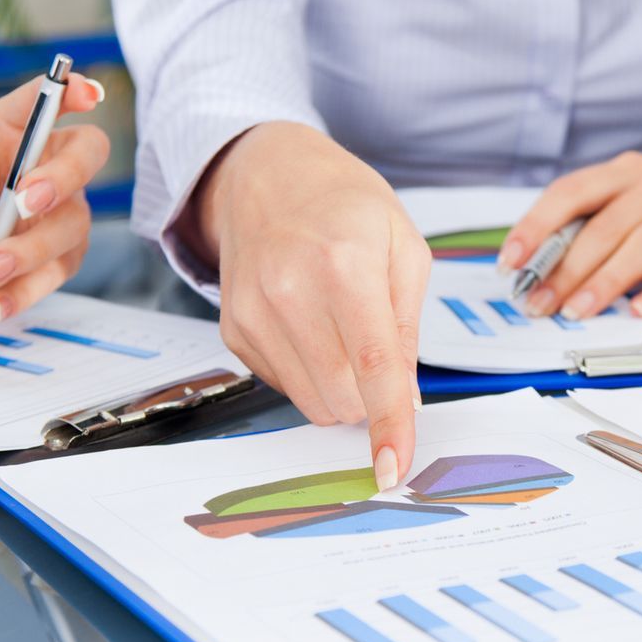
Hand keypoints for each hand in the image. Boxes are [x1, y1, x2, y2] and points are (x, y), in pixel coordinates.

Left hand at [0, 73, 111, 324]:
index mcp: (14, 132)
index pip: (47, 101)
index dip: (70, 92)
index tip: (85, 93)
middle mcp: (49, 164)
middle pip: (84, 157)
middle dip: (60, 178)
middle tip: (24, 202)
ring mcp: (64, 210)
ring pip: (71, 225)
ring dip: (29, 251)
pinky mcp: (64, 254)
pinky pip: (55, 272)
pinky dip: (25, 291)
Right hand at [189, 122, 425, 489]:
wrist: (267, 173)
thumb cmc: (346, 205)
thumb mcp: (403, 246)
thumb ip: (408, 326)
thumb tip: (406, 400)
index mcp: (345, 264)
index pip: (374, 367)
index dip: (390, 424)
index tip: (395, 468)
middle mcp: (290, 291)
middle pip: (342, 395)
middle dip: (371, 396)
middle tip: (378, 353)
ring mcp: (253, 312)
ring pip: (311, 401)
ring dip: (340, 389)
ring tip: (342, 333)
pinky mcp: (233, 329)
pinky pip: (283, 385)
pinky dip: (308, 372)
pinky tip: (309, 326)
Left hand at [499, 154, 641, 319]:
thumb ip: (602, 223)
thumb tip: (542, 269)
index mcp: (631, 171)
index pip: (572, 192)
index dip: (536, 226)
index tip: (510, 262)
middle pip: (605, 225)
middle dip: (565, 269)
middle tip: (539, 304)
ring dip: (606, 280)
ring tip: (577, 311)